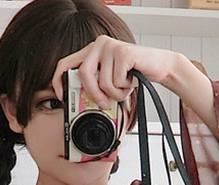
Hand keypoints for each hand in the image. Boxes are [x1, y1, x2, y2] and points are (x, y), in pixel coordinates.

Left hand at [51, 35, 177, 109]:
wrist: (159, 65)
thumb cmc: (132, 75)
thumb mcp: (109, 81)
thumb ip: (94, 86)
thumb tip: (79, 105)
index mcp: (91, 51)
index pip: (65, 64)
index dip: (59, 81)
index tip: (63, 97)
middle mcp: (98, 45)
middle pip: (84, 74)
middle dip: (94, 94)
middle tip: (104, 104)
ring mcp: (110, 47)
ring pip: (103, 82)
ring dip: (116, 93)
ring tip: (124, 87)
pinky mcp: (123, 52)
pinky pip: (117, 81)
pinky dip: (125, 88)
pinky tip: (131, 81)